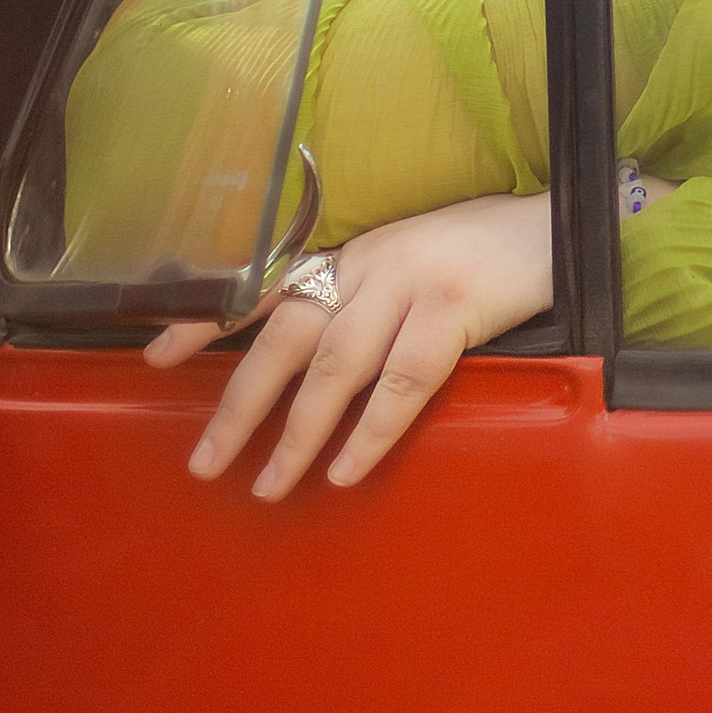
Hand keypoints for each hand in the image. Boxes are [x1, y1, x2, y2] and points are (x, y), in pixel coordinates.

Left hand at [144, 192, 553, 497]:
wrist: (557, 226)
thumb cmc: (486, 252)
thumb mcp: (411, 260)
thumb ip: (365, 296)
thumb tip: (316, 364)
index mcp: (353, 253)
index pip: (263, 282)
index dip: (208, 319)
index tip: (154, 357)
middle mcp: (368, 264)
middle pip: (284, 336)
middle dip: (238, 403)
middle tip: (203, 463)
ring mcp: (409, 284)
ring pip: (333, 367)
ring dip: (295, 433)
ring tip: (267, 486)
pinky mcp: (454, 308)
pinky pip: (402, 380)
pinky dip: (370, 430)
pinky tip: (345, 470)